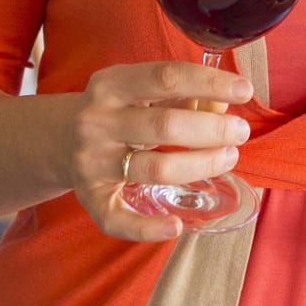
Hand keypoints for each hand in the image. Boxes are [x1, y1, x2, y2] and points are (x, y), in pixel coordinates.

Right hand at [63, 60, 253, 241]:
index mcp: (111, 84)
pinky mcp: (90, 198)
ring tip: (228, 157)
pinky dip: (148, 228)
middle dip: (212, 130)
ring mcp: (91, 162)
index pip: (167, 77)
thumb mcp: (143, 91)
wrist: (61, 140)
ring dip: (200, 165)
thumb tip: (224, 108)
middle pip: (165, 125)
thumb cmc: (120, 111)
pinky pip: (118, 220)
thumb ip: (184, 95)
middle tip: (240, 132)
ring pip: (155, 169)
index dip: (210, 83)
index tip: (244, 90)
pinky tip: (175, 226)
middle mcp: (96, 121)